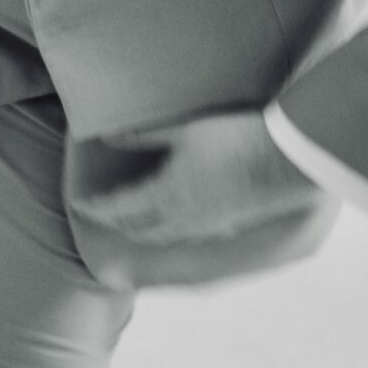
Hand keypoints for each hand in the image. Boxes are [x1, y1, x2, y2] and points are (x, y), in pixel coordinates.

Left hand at [71, 110, 321, 244]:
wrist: (288, 160)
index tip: (80, 204)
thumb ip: (145, 135)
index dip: (96, 207)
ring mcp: (209, 226)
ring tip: (134, 223)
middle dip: (116, 222)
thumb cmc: (235, 139)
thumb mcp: (185, 131)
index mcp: (167, 196)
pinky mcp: (232, 224)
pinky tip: (182, 225)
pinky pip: (194, 236)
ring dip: (144, 231)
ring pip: (166, 236)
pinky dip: (176, 232)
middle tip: (102, 214)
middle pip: (139, 228)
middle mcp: (184, 218)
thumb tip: (109, 137)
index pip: (120, 208)